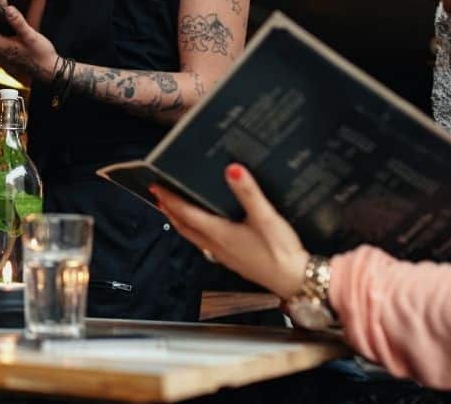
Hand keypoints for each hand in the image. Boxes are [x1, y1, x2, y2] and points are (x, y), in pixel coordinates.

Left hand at [150, 164, 308, 298]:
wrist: (294, 281)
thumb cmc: (281, 252)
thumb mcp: (266, 217)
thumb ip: (248, 193)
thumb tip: (232, 169)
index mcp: (220, 233)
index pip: (186, 213)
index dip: (170, 198)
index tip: (155, 186)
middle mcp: (216, 245)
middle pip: (183, 226)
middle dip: (169, 209)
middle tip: (158, 195)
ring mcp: (222, 255)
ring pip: (192, 236)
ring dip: (179, 221)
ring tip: (172, 209)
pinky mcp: (231, 259)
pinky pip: (204, 243)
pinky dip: (194, 231)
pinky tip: (201, 228)